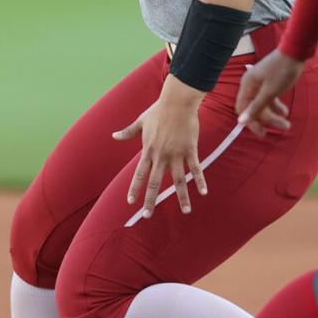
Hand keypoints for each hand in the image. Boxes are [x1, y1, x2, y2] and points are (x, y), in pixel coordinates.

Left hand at [115, 78, 205, 216]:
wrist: (177, 102)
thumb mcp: (141, 121)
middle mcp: (161, 156)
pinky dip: (200, 181)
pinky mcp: (190, 150)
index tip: (130, 202)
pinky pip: (196, 169)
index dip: (135, 188)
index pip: (139, 174)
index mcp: (148, 150)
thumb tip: (114, 135)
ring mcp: (176, 154)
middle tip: (147, 215)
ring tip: (186, 211)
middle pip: (155, 183)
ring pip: (178, 181)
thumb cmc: (158, 110)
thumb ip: (128, 132)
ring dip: (182, 197)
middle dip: (151, 201)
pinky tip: (204, 193)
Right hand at [235, 51, 300, 135]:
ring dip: (274, 114)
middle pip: (254, 107)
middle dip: (268, 119)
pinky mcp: (269, 81)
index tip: (263, 133)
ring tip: (287, 123)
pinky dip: (276, 105)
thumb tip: (241, 122)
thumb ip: (255, 107)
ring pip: (263, 104)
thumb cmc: (282, 71)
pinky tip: (285, 112)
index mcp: (247, 85)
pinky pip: (269, 97)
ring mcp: (260, 82)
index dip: (251, 122)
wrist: (296, 51)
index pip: (242, 109)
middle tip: (284, 127)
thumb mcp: (269, 92)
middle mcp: (251, 84)